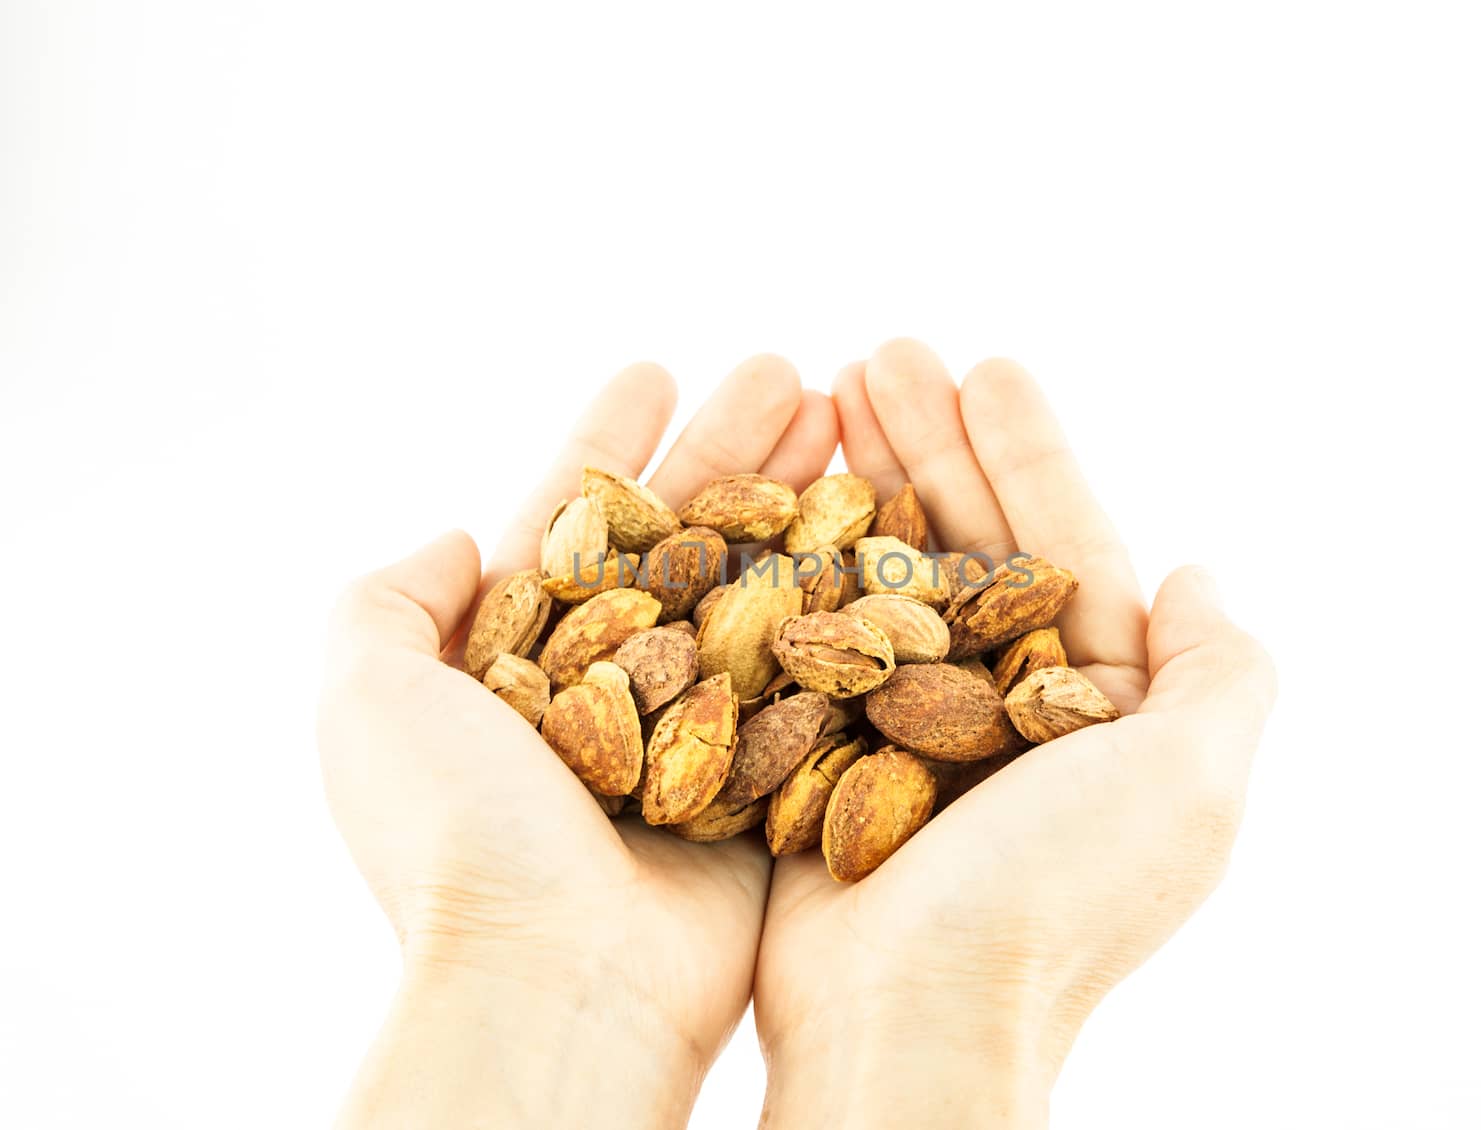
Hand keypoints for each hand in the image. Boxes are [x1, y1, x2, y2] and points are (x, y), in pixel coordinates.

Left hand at [318, 356, 837, 1127]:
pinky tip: (889, 524)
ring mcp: (698, 731)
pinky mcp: (770, 777)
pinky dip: (848, 596)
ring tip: (853, 417)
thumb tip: (456, 536)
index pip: (573, 521)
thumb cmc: (459, 837)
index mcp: (520, 661)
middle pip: (683, 540)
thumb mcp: (366, 698)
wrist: (561, 978)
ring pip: (757, 587)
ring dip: (799, 500)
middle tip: (794, 373)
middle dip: (733, 450)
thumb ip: (385, 602)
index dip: (611, 442)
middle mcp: (614, 688)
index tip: (656, 368)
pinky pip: (814, 668)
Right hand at [754, 341, 1276, 1128]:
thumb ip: (1221, 673)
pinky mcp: (828, 753)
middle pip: (968, 544)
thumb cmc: (1055, 900)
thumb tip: (1199, 574)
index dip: (1031, 454)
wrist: (911, 1017)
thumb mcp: (1191, 784)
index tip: (986, 366)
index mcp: (1099, 711)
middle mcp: (1006, 713)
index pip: (1068, 547)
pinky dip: (802, 561)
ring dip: (863, 482)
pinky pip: (819, 635)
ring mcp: (912, 731)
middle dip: (932, 445)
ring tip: (822, 388)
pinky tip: (776, 492)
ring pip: (888, 577)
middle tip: (882, 350)